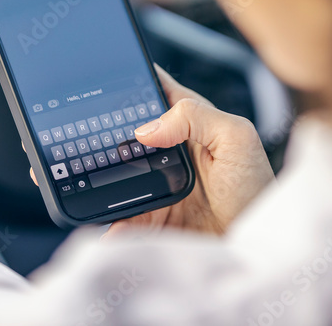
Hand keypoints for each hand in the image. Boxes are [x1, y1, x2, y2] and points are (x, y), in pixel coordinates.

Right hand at [31, 65, 274, 235]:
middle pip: (122, 135)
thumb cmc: (258, 189)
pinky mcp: (150, 219)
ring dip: (94, 180)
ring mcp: (156, 185)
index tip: (97, 81)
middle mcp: (168, 151)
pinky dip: (110, 224)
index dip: (127, 84)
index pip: (151, 92)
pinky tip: (109, 227)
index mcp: (189, 122)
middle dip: (96, 135)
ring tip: (76, 181)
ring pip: (113, 177)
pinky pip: (120, 218)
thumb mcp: (237, 138)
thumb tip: (146, 127)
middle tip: (73, 138)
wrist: (257, 250)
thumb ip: (196, 116)